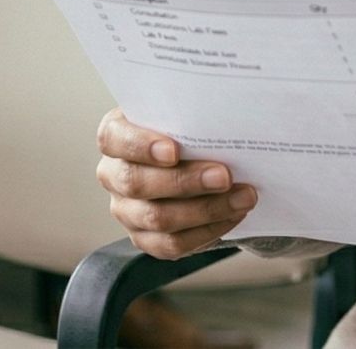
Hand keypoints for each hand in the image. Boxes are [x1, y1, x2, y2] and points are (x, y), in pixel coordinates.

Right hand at [97, 108, 257, 259]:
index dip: (140, 146)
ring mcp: (126, 210)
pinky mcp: (145, 238)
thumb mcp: (182, 113)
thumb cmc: (186, 131)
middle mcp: (113, 174)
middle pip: (136, 183)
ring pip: (157, 218)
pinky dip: (207, 231)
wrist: (195, 160)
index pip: (113, 139)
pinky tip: (233, 215)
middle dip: (185, 181)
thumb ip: (190, 111)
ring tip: (242, 197)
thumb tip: (224, 112)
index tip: (174, 150)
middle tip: (224, 176)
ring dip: (206, 209)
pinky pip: (172, 244)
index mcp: (115, 137)